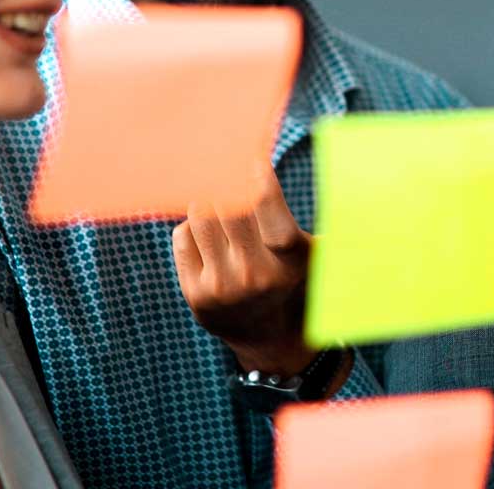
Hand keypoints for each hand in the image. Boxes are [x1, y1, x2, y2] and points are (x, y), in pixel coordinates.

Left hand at [172, 163, 315, 375]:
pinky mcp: (196, 293)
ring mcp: (222, 285)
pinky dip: (193, 227)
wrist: (271, 335)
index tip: (253, 158)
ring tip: (220, 203)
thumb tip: (266, 162)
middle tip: (227, 167)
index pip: (266, 205)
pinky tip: (209, 236)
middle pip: (226, 203)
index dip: (256, 177)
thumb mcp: (311, 251)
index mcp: (291, 259)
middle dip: (226, 181)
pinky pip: (182, 236)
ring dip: (208, 200)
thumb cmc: (293, 275)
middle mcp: (255, 273)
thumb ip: (295, 214)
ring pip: (200, 214)